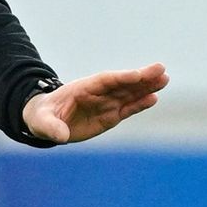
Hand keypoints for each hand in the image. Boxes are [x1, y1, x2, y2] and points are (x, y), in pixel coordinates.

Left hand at [22, 62, 167, 143]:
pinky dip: (140, 104)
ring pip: (129, 93)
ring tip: (164, 79)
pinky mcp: (110, 115)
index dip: (122, 78)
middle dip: (141, 77)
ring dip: (146, 87)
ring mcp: (105, 103)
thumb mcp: (41, 122)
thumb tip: (61, 136)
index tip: (138, 75)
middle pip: (122, 83)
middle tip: (161, 70)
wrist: (46, 121)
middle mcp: (97, 93)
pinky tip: (154, 98)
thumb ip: (51, 127)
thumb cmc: (42, 117)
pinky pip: (127, 108)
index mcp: (81, 89)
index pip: (105, 81)